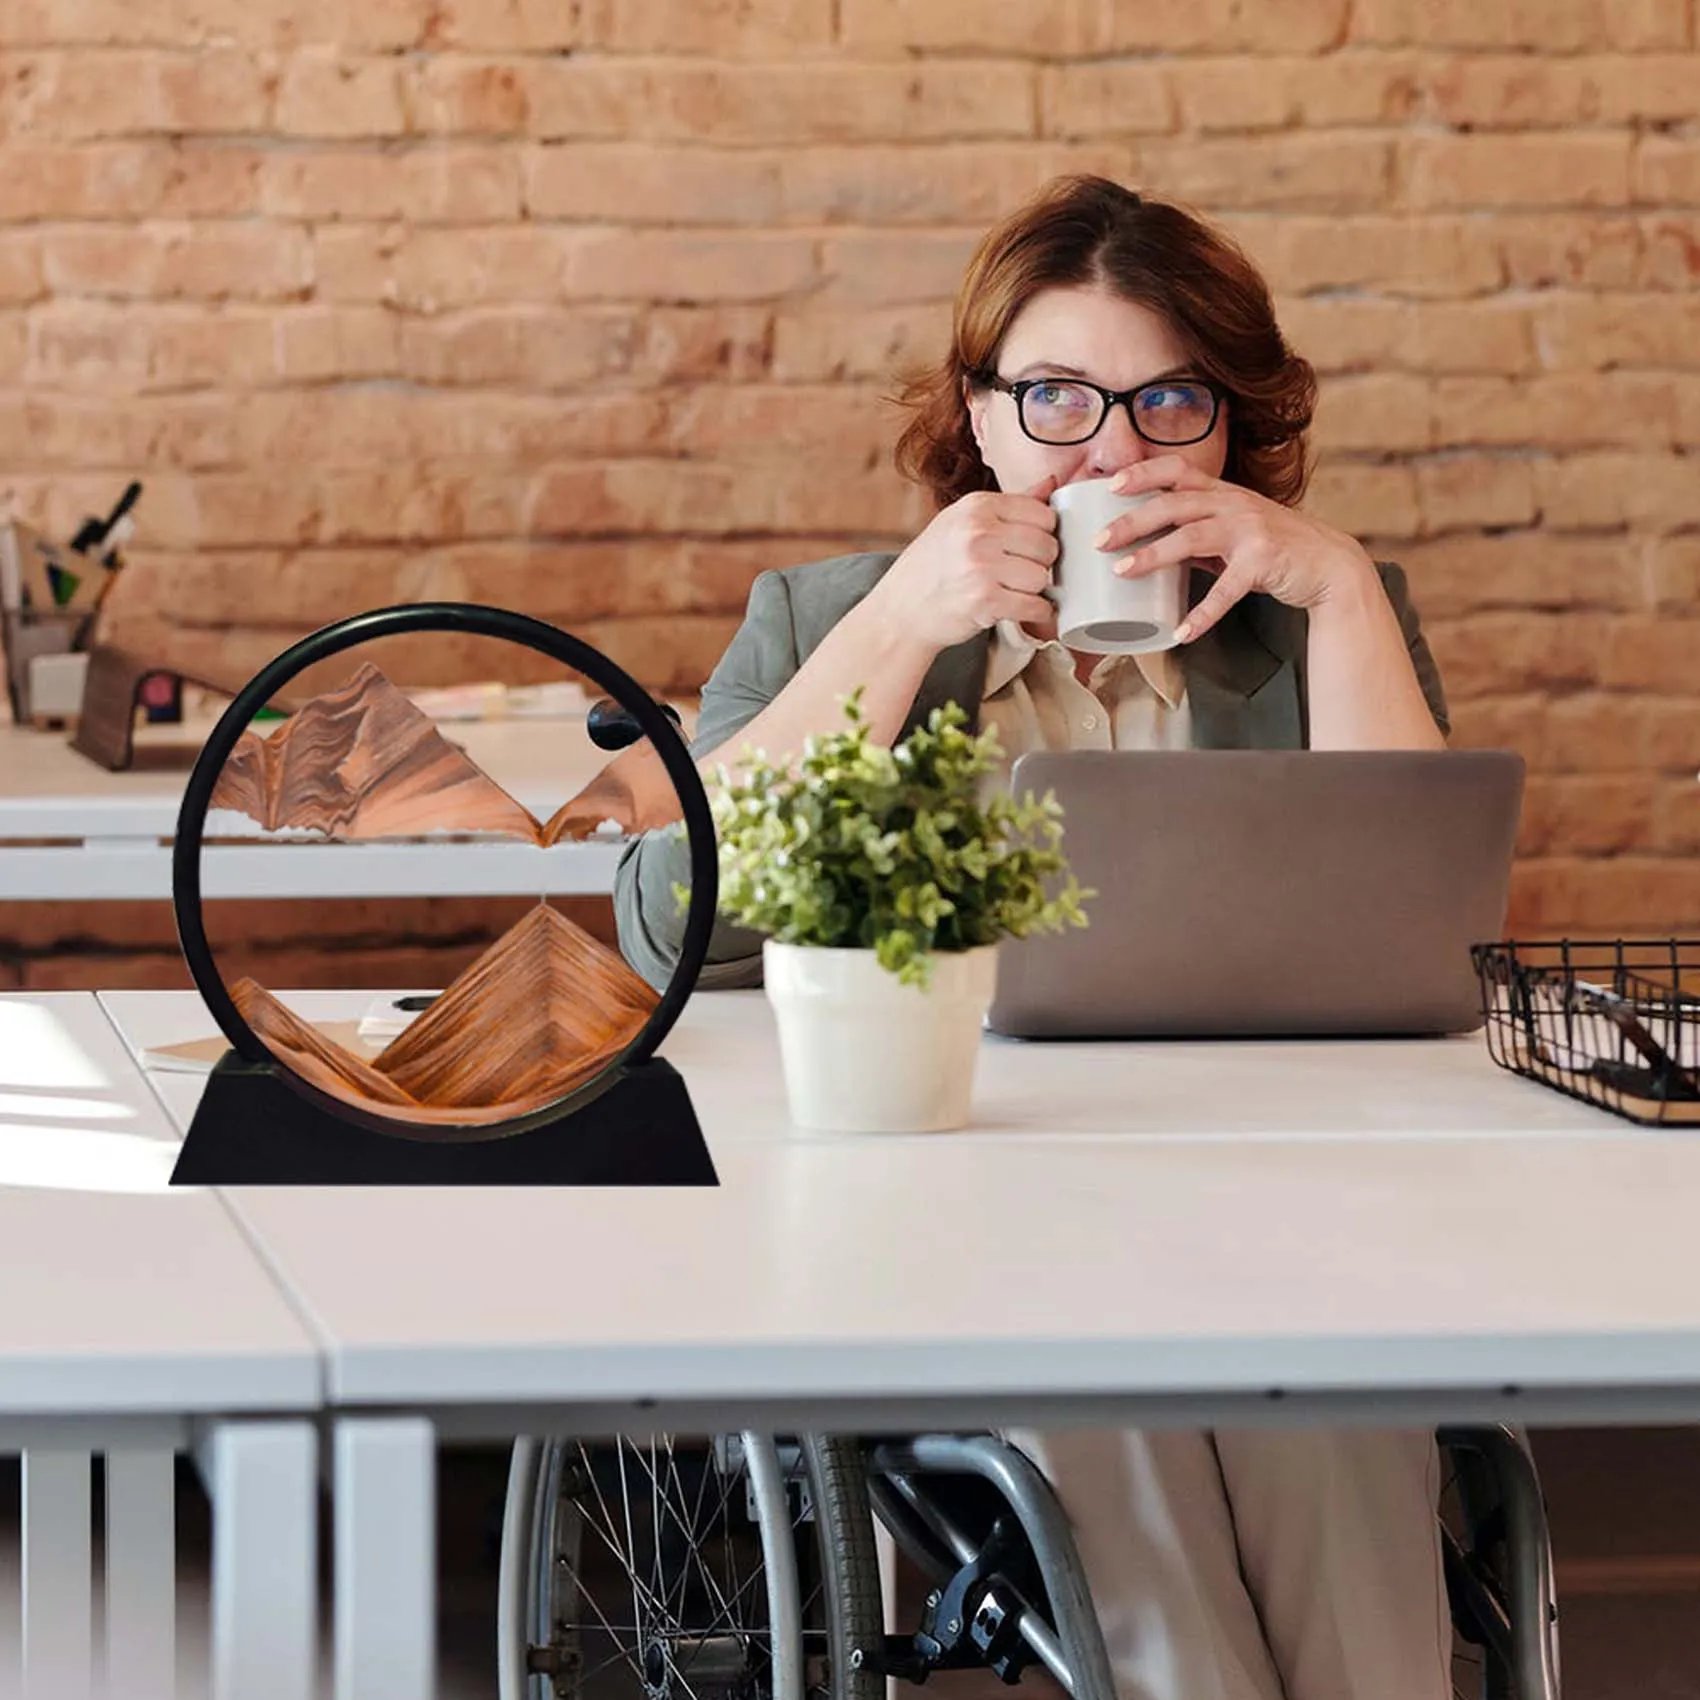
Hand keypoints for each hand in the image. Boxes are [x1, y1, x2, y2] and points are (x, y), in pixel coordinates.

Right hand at [863, 474, 1059, 653]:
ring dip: (1035, 590)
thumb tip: (1052, 484)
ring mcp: (981, 566)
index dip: (1043, 534)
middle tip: (1020, 572)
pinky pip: (1035, 607)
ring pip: (1042, 578)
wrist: (901, 609)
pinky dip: (1035, 613)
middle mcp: (978, 532)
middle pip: (1047, 546)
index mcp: (977, 506)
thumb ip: (1010, 505)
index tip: (1029, 548)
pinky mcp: (985, 600)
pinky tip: (1020, 609)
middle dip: (1040, 563)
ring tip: (1013, 591)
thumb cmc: (933, 565)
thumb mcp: (963, 522)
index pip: (1043, 514)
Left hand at [1097, 457, 1376, 643]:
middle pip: (1174, 503)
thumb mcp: (1233, 529)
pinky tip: (1181, 632)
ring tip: (1122, 571)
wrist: (1328, 564)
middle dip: (1133, 520)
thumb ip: (1197, 531)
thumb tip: (1149, 542)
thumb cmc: (1274, 546)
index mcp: (1222, 492)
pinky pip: (1226, 590)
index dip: (1144, 473)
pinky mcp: (1263, 562)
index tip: (1111, 484)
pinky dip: (1202, 613)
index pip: (1178, 470)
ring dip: (1153, 555)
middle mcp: (1234, 504)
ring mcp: (1250, 530)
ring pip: (1192, 537)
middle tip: (1099, 539)